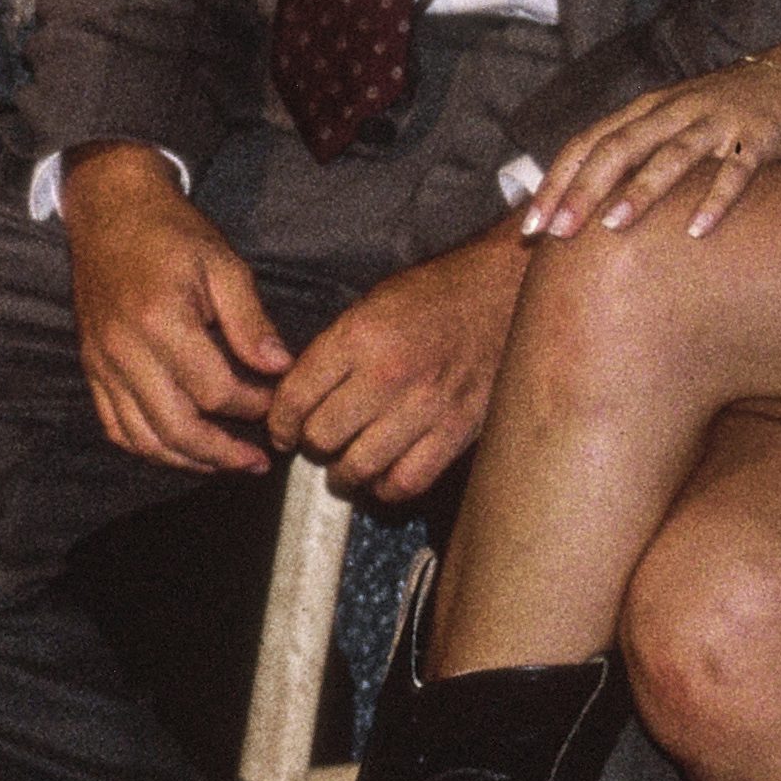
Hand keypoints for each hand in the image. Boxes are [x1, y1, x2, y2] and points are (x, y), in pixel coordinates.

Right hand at [63, 149, 290, 472]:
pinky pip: (116, 426)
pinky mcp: (92, 368)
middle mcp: (125, 350)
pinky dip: (148, 447)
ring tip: (224, 463)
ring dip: (187, 459)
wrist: (110, 212)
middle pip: (177, 427)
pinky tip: (179, 449)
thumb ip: (250, 321)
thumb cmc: (171, 233)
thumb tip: (279, 367)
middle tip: (257, 460)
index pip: (214, 390)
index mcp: (161, 321)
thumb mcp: (222, 264)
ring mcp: (103, 363)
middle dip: (223, 453)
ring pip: (143, 437)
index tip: (275, 400)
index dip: (252, 405)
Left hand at [264, 228, 525, 505]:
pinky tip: (381, 477)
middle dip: (310, 444)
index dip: (280, 421)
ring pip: (360, 464)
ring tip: (343, 467)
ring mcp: (426, 406)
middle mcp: (389, 374)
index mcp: (359, 336)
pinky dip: (387, 487)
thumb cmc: (431, 297)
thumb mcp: (370, 306)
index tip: (282, 430)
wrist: (501, 294)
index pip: (297, 396)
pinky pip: (409, 480)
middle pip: (323, 435)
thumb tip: (296, 395)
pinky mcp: (458, 430)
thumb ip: (334, 351)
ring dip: (344, 472)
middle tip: (315, 443)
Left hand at [522, 55, 780, 242]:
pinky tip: (698, 230)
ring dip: (639, 191)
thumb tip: (591, 204)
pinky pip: (734, 169)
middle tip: (555, 232)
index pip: (587, 143)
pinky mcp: (758, 134)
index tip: (530, 225)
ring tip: (613, 226)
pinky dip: (715, 198)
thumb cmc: (731, 111)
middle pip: (617, 148)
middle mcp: (674, 109)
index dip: (556, 181)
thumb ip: (641, 153)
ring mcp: (715, 120)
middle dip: (582, 190)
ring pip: (669, 155)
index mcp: (647, 109)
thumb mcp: (678, 123)